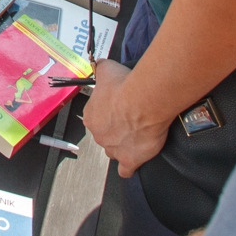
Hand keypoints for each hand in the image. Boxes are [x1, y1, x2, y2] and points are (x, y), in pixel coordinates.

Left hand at [82, 59, 169, 177]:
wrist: (144, 101)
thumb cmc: (125, 85)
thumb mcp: (107, 69)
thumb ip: (101, 68)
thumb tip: (99, 64)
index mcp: (91, 116)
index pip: (95, 117)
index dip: (107, 112)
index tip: (118, 106)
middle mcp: (99, 135)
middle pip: (105, 134)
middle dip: (115, 129)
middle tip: (130, 119)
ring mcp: (113, 149)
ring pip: (114, 150)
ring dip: (122, 145)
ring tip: (136, 136)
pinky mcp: (129, 160)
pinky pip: (125, 170)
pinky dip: (129, 167)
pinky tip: (134, 161)